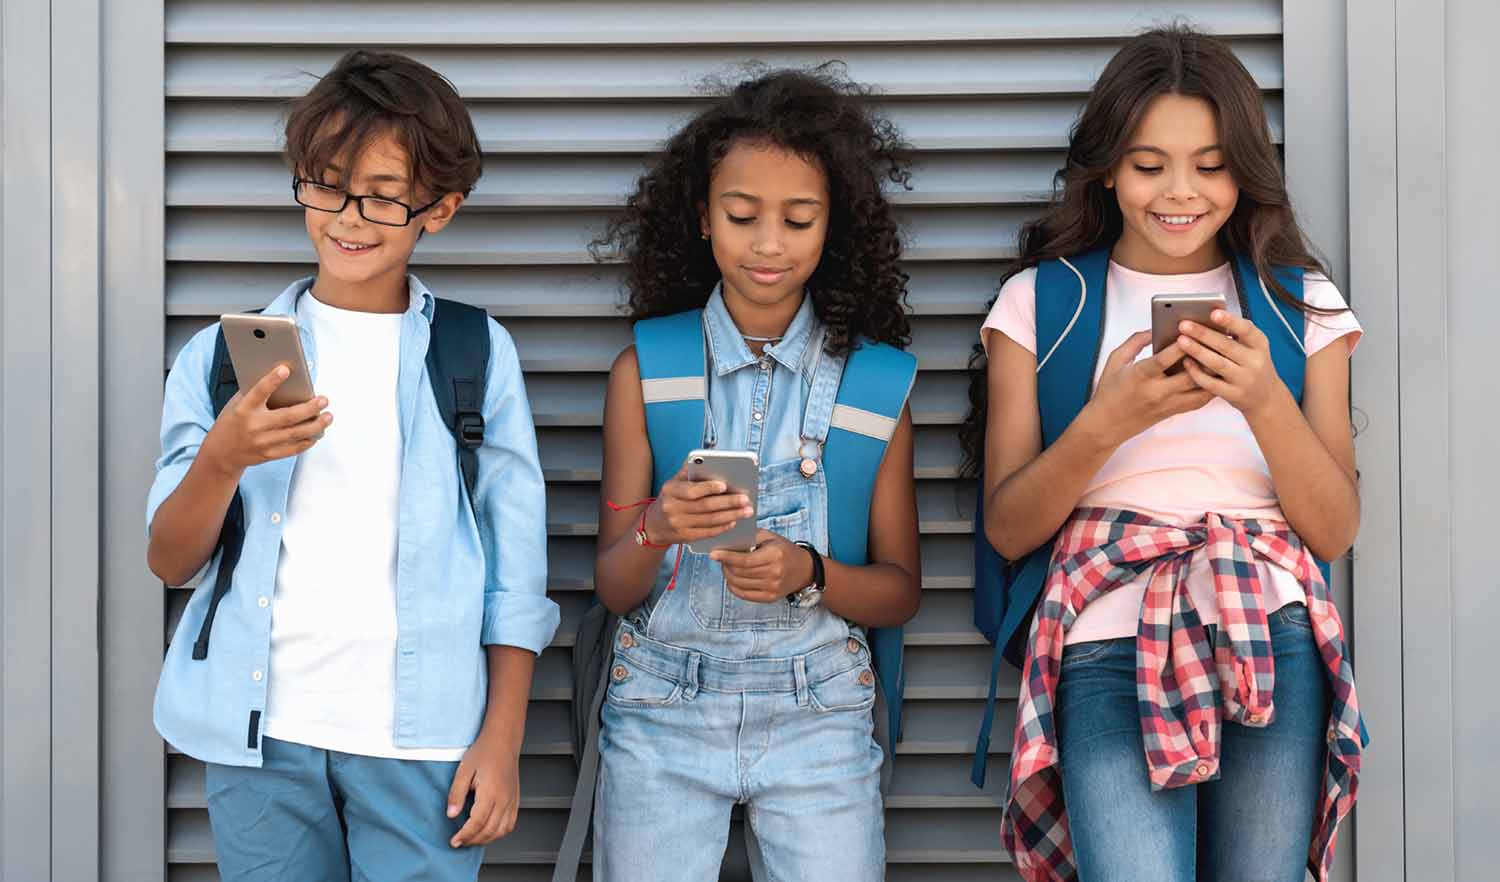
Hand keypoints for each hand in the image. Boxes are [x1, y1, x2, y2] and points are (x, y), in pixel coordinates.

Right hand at [199, 365, 330, 473]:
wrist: (220, 453)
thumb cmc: (232, 422)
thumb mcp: (236, 404)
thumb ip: (255, 393)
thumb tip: (283, 377)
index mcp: (243, 409)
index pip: (259, 392)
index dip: (272, 380)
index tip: (285, 369)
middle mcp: (254, 426)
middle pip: (288, 416)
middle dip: (310, 407)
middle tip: (324, 400)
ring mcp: (262, 442)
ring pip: (295, 433)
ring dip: (316, 425)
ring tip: (328, 417)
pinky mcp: (268, 455)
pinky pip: (293, 449)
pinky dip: (307, 441)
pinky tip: (317, 433)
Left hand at [446, 733, 520, 847]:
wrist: (503, 741)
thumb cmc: (484, 752)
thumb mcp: (463, 770)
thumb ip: (456, 794)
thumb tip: (451, 814)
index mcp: (490, 792)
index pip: (477, 823)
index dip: (464, 835)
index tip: (454, 841)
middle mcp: (504, 799)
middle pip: (489, 830)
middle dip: (473, 840)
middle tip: (460, 842)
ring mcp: (511, 801)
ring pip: (501, 831)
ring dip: (486, 839)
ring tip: (472, 839)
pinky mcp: (515, 800)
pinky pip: (510, 824)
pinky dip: (499, 833)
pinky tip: (488, 832)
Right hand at [641, 464, 753, 546]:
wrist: (655, 524)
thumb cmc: (671, 498)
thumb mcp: (673, 482)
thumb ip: (689, 470)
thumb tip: (709, 453)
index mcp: (670, 490)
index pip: (691, 490)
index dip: (708, 488)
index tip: (725, 485)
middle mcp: (672, 508)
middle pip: (704, 506)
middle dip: (728, 503)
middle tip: (745, 499)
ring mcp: (678, 524)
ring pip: (709, 520)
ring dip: (731, 516)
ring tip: (746, 511)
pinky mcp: (685, 537)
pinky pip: (707, 533)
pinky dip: (722, 527)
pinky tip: (734, 521)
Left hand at [710, 530, 813, 603]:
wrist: (804, 569)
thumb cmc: (784, 550)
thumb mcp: (770, 537)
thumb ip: (750, 536)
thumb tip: (727, 540)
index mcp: (774, 555)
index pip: (744, 560)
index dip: (727, 557)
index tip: (713, 554)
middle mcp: (774, 573)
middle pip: (739, 572)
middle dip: (725, 565)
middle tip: (721, 558)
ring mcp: (773, 588)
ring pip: (739, 584)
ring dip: (728, 575)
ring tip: (727, 567)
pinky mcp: (770, 598)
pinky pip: (744, 594)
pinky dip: (733, 586)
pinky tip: (732, 578)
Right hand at [1080, 330, 1214, 447]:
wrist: (1107, 425)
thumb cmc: (1109, 390)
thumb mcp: (1115, 360)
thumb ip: (1136, 341)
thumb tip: (1156, 328)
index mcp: (1140, 376)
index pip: (1164, 360)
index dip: (1180, 345)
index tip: (1192, 329)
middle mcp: (1157, 392)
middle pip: (1191, 375)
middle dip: (1205, 357)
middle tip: (1216, 341)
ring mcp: (1168, 404)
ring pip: (1202, 390)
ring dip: (1213, 373)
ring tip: (1221, 356)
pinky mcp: (1175, 411)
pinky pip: (1200, 400)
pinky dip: (1211, 386)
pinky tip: (1215, 374)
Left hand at [1176, 311, 1290, 418]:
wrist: (1266, 396)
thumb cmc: (1252, 364)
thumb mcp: (1253, 347)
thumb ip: (1237, 333)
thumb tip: (1210, 316)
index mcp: (1260, 345)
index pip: (1247, 330)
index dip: (1230, 321)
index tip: (1214, 313)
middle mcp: (1255, 362)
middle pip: (1227, 346)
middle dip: (1203, 334)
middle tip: (1184, 325)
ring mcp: (1244, 379)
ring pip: (1218, 364)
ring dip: (1198, 351)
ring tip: (1181, 340)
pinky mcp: (1233, 394)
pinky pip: (1212, 384)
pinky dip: (1197, 372)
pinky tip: (1186, 362)